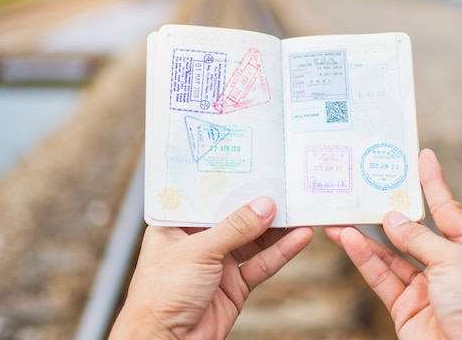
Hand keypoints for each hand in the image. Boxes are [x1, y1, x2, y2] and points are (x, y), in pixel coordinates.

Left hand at [109, 196, 313, 339]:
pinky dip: (281, 252)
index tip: (254, 166)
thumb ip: (234, 228)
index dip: (230, 183)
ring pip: (252, 240)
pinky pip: (261, 264)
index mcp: (176, 226)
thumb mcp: (198, 252)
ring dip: (276, 228)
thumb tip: (265, 205)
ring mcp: (217, 264)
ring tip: (300, 209)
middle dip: (258, 204)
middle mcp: (197, 242)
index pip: (206, 197)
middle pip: (233, 217)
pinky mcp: (234, 285)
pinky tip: (299, 238)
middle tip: (285, 186)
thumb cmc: (161, 295)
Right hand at [326, 149, 461, 339]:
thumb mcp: (454, 261)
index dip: (434, 182)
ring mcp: (426, 287)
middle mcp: (448, 265)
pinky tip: (347, 240)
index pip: (447, 208)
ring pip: (390, 254)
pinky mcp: (405, 306)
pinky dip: (363, 258)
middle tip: (367, 189)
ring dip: (365, 236)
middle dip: (389, 211)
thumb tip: (392, 219)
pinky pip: (381, 276)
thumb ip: (419, 238)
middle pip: (412, 230)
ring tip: (341, 216)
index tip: (423, 156)